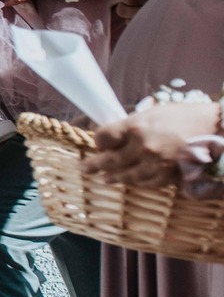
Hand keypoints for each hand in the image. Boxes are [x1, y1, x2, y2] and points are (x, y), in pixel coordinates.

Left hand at [87, 99, 221, 186]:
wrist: (218, 129)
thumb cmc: (186, 116)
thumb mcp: (154, 113)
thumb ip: (133, 125)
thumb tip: (117, 135)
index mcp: (135, 127)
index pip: (103, 138)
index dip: (99, 141)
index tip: (99, 143)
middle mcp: (142, 147)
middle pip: (110, 160)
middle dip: (95, 165)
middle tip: (86, 169)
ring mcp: (156, 164)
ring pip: (128, 176)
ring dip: (115, 178)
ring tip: (106, 179)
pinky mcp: (169, 176)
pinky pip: (148, 183)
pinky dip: (139, 183)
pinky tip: (133, 182)